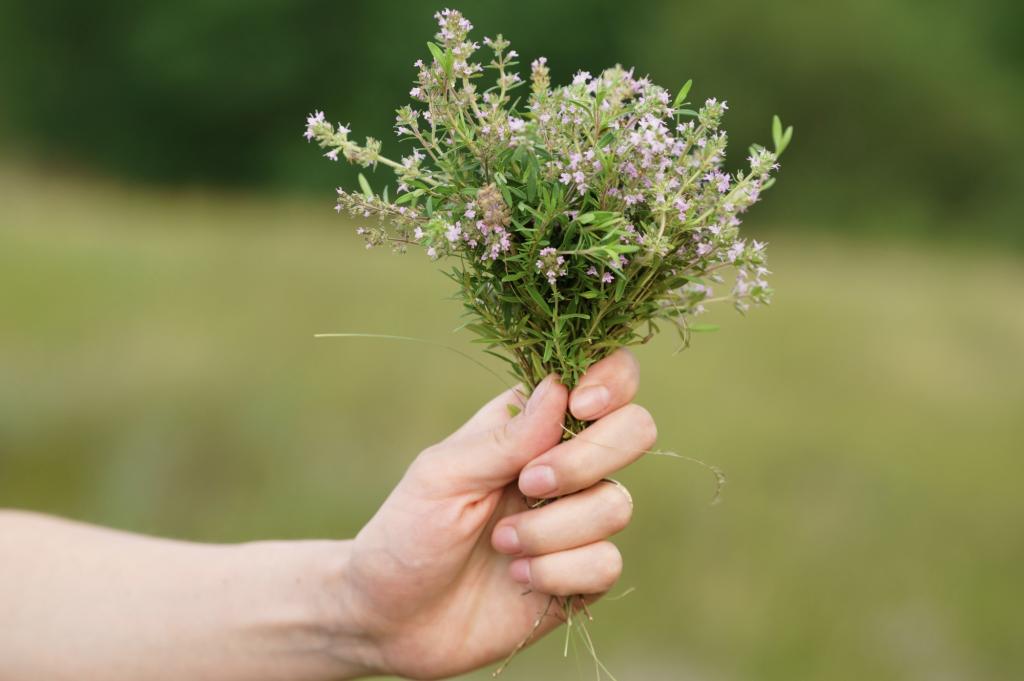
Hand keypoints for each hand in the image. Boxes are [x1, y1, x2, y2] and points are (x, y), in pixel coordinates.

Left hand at [339, 349, 655, 678]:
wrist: (392, 619)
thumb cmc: (408, 533)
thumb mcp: (443, 476)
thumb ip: (505, 437)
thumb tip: (560, 388)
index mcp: (532, 423)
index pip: (605, 377)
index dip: (611, 382)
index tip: (579, 407)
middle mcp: (566, 464)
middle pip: (635, 430)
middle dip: (586, 460)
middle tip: (529, 483)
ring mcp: (578, 519)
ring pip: (617, 504)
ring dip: (552, 528)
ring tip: (501, 544)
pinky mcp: (582, 574)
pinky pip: (606, 562)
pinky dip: (558, 571)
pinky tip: (518, 577)